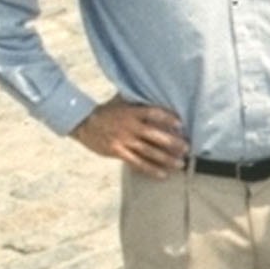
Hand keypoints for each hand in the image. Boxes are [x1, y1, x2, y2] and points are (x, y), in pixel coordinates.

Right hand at [74, 99, 188, 177]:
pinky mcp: (117, 151)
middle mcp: (129, 126)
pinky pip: (137, 162)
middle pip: (155, 135)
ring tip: (180, 164)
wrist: (82, 122)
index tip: (181, 124)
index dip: (167, 118)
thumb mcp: (121, 102)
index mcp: (131, 112)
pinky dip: (151, 169)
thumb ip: (138, 102)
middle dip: (173, 142)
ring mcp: (123, 140)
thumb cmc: (106, 111)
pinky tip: (163, 174)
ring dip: (166, 159)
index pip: (152, 113)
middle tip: (187, 148)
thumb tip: (157, 94)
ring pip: (148, 151)